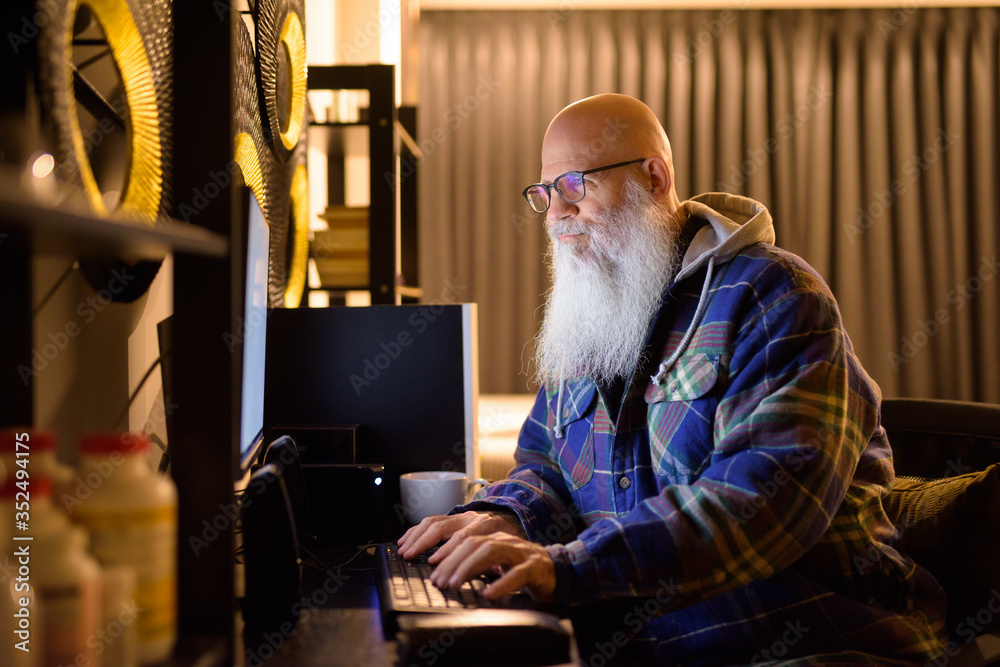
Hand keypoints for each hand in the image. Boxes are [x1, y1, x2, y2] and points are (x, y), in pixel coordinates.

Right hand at [397, 509, 524, 559]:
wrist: (513, 519)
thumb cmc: (510, 540)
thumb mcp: (508, 552)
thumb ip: (497, 563)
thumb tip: (488, 575)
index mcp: (486, 527)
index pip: (463, 538)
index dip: (447, 550)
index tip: (434, 563)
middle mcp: (470, 518)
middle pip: (442, 527)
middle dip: (423, 543)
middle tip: (409, 557)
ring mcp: (460, 516)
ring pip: (433, 521)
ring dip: (415, 536)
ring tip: (404, 550)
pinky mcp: (452, 517)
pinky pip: (430, 520)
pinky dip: (415, 531)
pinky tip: (405, 540)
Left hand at [428, 532, 555, 601]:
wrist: (558, 571)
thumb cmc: (523, 570)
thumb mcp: (497, 565)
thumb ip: (478, 566)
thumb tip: (447, 575)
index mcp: (494, 539)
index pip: (466, 541)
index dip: (447, 554)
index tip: (433, 570)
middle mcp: (505, 541)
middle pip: (474, 544)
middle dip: (453, 561)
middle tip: (439, 581)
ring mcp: (520, 552)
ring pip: (491, 552)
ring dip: (469, 568)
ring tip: (455, 584)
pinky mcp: (534, 568)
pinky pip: (516, 574)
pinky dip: (501, 584)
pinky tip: (488, 594)